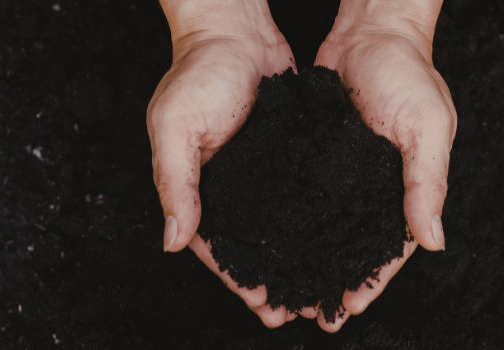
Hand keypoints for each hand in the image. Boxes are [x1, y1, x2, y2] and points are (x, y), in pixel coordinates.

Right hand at [147, 0, 298, 327]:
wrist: (233, 29)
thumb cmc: (196, 73)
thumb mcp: (175, 127)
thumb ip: (175, 182)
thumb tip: (172, 241)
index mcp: (196, 188)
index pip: (217, 246)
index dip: (239, 279)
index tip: (265, 306)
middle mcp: (228, 187)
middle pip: (250, 246)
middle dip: (272, 280)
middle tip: (298, 310)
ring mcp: (258, 172)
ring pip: (277, 227)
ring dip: (294, 257)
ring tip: (317, 286)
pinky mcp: (285, 155)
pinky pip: (298, 196)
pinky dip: (311, 221)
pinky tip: (331, 240)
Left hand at [312, 0, 456, 331]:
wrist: (371, 28)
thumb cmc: (408, 72)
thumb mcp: (427, 126)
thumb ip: (427, 184)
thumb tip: (434, 243)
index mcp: (408, 185)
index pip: (391, 245)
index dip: (373, 278)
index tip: (350, 307)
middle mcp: (377, 185)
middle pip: (356, 243)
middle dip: (337, 278)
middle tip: (313, 311)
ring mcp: (346, 171)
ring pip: (329, 226)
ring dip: (313, 256)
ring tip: (290, 287)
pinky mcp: (318, 153)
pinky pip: (307, 195)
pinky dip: (295, 220)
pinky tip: (275, 240)